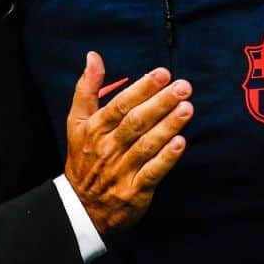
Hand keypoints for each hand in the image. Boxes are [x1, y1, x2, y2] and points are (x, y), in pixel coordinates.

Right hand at [64, 51, 192, 234]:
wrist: (80, 207)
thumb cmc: (83, 158)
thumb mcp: (77, 121)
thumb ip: (87, 88)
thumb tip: (93, 56)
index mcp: (95, 128)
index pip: (120, 105)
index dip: (142, 88)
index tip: (163, 73)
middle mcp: (108, 147)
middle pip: (136, 122)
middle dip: (161, 102)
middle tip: (183, 87)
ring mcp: (121, 170)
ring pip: (146, 145)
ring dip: (168, 126)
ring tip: (187, 108)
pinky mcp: (134, 191)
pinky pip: (152, 173)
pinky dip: (166, 158)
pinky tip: (181, 143)